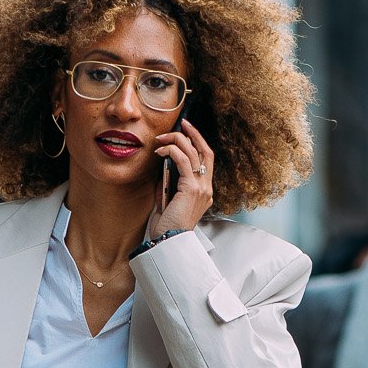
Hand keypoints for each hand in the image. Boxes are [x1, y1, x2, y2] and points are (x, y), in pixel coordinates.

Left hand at [149, 117, 214, 239]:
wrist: (167, 243)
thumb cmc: (165, 228)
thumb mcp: (166, 202)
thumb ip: (168, 186)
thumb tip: (162, 169)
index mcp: (204, 193)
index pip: (205, 161)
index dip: (197, 143)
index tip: (185, 132)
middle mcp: (206, 189)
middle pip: (206, 152)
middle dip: (194, 134)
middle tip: (182, 123)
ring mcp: (202, 189)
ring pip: (194, 153)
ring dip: (177, 141)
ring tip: (161, 139)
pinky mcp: (192, 189)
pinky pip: (183, 161)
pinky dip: (172, 152)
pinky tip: (161, 151)